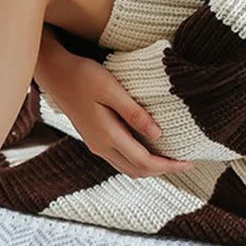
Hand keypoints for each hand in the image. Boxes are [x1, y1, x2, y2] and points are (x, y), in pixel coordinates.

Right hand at [34, 28, 195, 178]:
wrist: (55, 75)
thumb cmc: (83, 76)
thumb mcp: (112, 90)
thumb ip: (134, 113)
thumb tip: (158, 134)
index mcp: (108, 136)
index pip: (145, 161)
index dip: (169, 165)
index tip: (190, 162)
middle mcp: (101, 147)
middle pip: (137, 171)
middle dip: (163, 170)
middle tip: (186, 162)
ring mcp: (96, 145)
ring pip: (128, 168)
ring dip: (150, 168)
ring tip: (171, 158)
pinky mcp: (94, 139)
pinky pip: (120, 159)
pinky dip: (138, 161)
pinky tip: (149, 149)